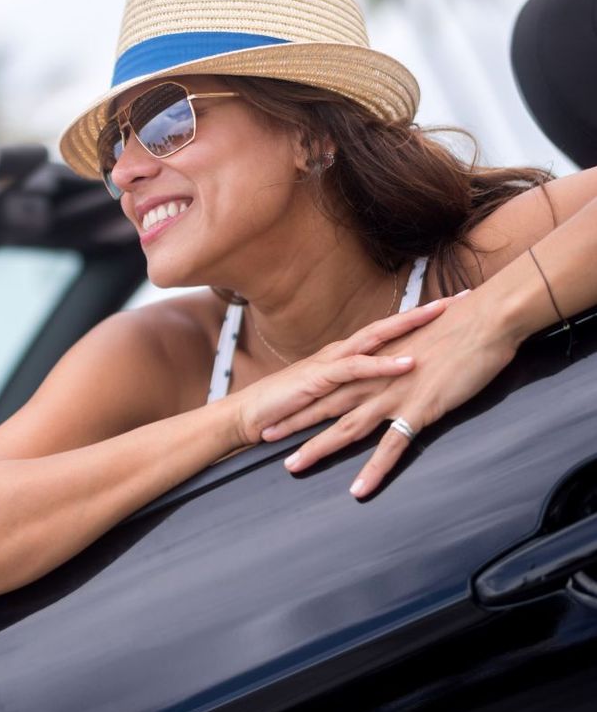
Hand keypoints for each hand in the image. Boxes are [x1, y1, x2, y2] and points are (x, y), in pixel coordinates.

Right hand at [231, 296, 455, 448]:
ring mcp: (331, 363)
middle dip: (424, 312)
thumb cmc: (289, 404)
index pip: (388, 332)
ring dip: (408, 327)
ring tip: (439, 316)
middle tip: (460, 298)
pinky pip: (358, 369)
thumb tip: (384, 388)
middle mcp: (342, 353)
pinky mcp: (322, 380)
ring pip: (376, 339)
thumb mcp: (330, 396)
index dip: (418, 319)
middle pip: (388, 326)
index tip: (451, 309)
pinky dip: (384, 365)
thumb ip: (354, 389)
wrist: (252, 413)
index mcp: (346, 355)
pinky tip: (409, 362)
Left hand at [258, 288, 519, 498]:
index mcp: (375, 364)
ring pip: (346, 428)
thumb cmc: (458, 328)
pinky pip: (391, 448)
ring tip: (292, 466)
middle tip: (263, 437)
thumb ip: (400, 358)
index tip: (282, 404)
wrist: (485, 320)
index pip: (331, 384)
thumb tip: (397, 364)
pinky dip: (374, 470)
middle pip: (326, 406)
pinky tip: (359, 490)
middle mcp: (375, 380)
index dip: (304, 396)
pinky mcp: (418, 410)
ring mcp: (393, 396)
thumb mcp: (419, 342)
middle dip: (293, 422)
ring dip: (318, 448)